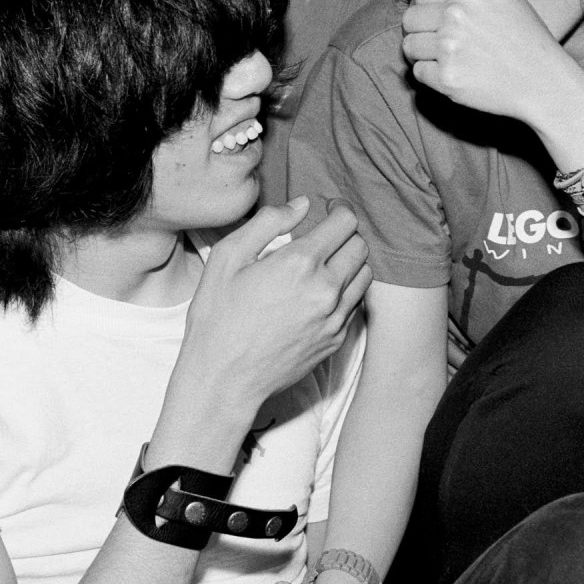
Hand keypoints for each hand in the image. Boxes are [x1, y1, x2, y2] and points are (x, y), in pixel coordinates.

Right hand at [175, 197, 369, 419]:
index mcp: (300, 263)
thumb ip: (267, 222)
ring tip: (325, 265)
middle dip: (345, 236)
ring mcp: (334, 318)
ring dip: (350, 264)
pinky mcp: (335, 341)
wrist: (224, 378)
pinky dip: (345, 293)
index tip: (327, 212)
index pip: (345, 222)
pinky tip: (320, 295)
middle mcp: (326, 290)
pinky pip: (355, 306)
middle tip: (324, 238)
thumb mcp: (228, 258)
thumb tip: (302, 204)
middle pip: (360, 246)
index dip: (338, 211)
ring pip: (364, 276)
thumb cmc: (218, 317)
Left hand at [401, 0, 583, 129]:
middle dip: (421, 31)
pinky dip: (431, 76)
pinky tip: (455, 73)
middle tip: (445, 43)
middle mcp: (454, 14)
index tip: (446, 23)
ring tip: (449, 58)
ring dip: (423, 54)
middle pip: (409, 20)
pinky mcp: (447, 78)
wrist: (543, 80)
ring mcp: (449, 47)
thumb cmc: (524, 33)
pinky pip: (418, 73)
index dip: (429, 10)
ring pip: (409, 47)